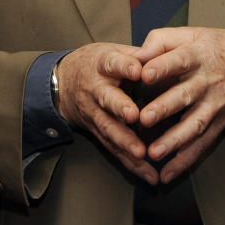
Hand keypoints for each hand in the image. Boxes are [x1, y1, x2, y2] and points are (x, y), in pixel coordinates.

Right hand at [54, 42, 157, 183]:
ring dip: (125, 142)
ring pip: (108, 128)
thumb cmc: (96, 64)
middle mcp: (95, 88)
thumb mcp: (111, 51)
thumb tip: (162, 53)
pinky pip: (113, 148)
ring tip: (141, 154)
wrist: (62, 83)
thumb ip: (136, 54)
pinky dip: (130, 163)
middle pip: (106, 98)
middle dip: (120, 107)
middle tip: (134, 116)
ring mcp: (93, 112)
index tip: (138, 71)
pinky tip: (148, 174)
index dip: (124, 66)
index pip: (112, 62)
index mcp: (102, 64)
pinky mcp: (96, 132)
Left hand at [133, 27, 224, 183]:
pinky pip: (203, 145)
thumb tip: (136, 55)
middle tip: (144, 118)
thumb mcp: (192, 34)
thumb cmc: (217, 47)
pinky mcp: (220, 124)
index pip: (179, 59)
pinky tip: (167, 174)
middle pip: (185, 95)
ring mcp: (215, 104)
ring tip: (154, 153)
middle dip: (164, 108)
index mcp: (198, 55)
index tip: (143, 74)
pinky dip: (185, 161)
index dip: (162, 67)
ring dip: (174, 141)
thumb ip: (162, 40)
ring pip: (194, 125)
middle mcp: (207, 81)